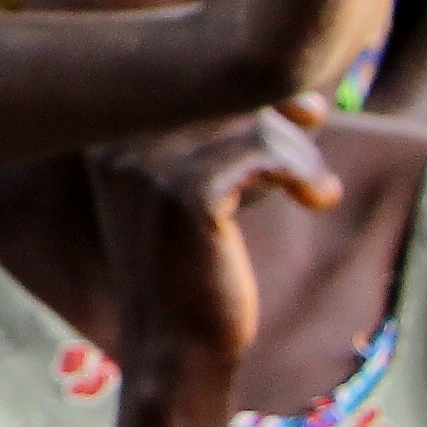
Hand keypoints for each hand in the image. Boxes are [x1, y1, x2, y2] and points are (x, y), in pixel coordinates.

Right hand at [88, 103, 340, 383]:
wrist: (177, 351)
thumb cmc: (194, 270)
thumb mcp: (202, 189)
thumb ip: (233, 137)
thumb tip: (307, 101)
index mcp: (110, 134)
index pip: (194, 76)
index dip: (256, 91)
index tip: (302, 119)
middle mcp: (117, 141)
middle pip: (223, 89)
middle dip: (280, 122)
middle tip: (304, 170)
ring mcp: (147, 166)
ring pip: (250, 119)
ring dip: (297, 151)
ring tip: (311, 188)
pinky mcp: (185, 196)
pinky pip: (264, 152)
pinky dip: (301, 172)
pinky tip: (316, 199)